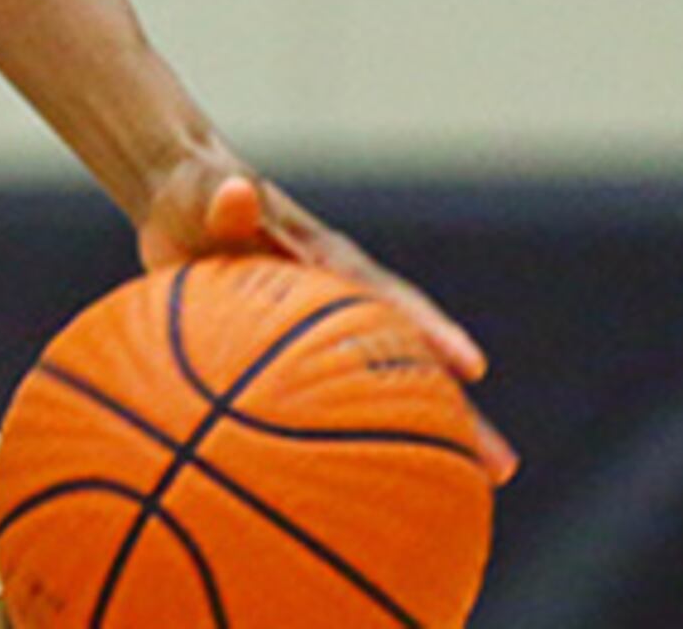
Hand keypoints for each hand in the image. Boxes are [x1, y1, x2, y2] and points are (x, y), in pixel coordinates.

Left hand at [135, 167, 514, 481]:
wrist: (181, 199)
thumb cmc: (195, 195)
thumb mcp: (205, 193)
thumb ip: (224, 201)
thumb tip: (237, 192)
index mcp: (326, 258)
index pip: (386, 298)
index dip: (429, 330)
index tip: (471, 368)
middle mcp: (344, 296)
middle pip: (410, 360)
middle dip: (457, 410)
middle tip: (501, 466)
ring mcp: (327, 328)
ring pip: (385, 387)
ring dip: (427, 435)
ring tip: (472, 491)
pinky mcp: (298, 351)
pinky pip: (335, 397)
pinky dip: (356, 434)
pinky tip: (362, 488)